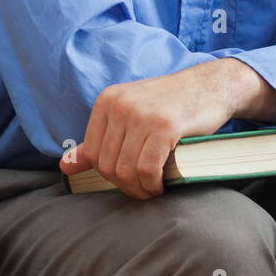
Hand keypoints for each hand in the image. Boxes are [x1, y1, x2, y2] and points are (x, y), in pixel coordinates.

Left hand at [58, 58, 275, 200]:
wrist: (210, 86)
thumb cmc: (171, 104)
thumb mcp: (131, 114)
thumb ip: (99, 140)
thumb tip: (65, 166)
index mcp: (107, 100)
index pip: (92, 153)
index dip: (108, 175)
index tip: (128, 180)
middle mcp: (120, 105)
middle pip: (107, 166)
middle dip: (126, 186)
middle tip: (144, 189)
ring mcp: (141, 114)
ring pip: (126, 171)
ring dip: (140, 189)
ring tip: (153, 189)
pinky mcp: (164, 126)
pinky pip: (147, 169)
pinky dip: (153, 185)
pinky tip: (161, 186)